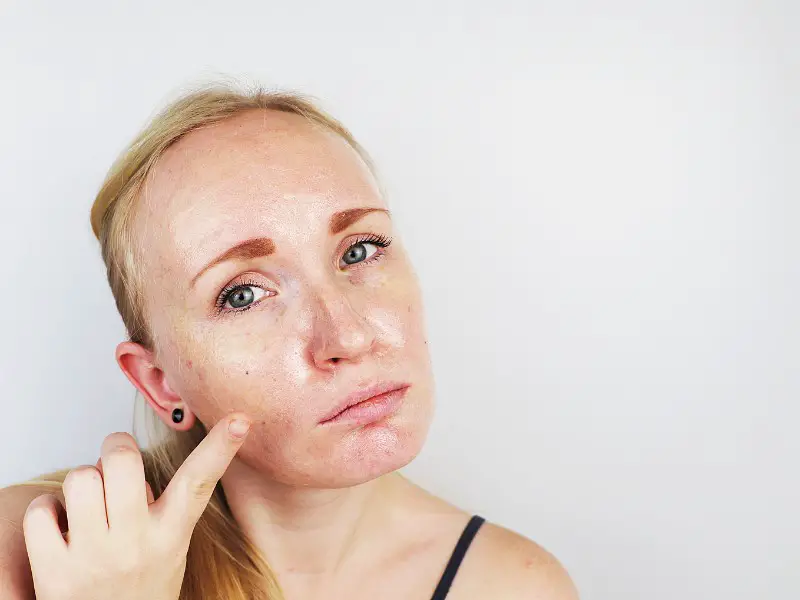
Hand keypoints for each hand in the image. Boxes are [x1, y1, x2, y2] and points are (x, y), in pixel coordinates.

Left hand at [21, 413, 251, 599]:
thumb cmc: (140, 591)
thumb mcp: (169, 550)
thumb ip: (160, 507)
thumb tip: (126, 460)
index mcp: (171, 535)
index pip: (199, 482)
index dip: (220, 448)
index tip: (238, 421)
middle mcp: (136, 544)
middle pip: (122, 460)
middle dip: (115, 449)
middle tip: (115, 461)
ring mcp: (95, 558)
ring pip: (80, 478)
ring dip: (81, 483)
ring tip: (88, 505)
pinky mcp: (54, 572)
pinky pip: (41, 511)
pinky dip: (46, 512)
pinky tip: (59, 528)